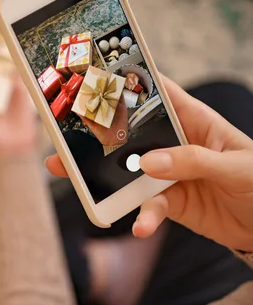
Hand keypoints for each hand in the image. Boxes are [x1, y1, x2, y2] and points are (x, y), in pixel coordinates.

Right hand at [46, 76, 252, 252]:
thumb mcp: (236, 165)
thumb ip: (193, 160)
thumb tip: (150, 163)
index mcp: (193, 120)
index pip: (158, 93)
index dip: (131, 82)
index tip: (98, 78)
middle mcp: (174, 143)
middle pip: (129, 133)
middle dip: (99, 134)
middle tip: (68, 133)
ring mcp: (167, 172)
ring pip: (127, 170)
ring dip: (101, 176)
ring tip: (77, 181)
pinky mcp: (167, 200)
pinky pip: (146, 206)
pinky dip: (141, 216)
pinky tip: (140, 225)